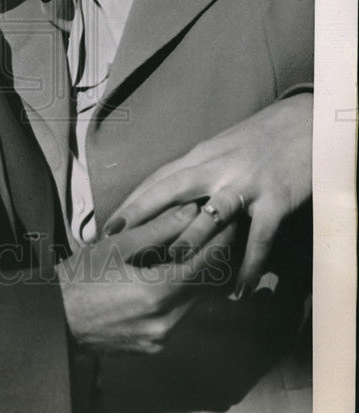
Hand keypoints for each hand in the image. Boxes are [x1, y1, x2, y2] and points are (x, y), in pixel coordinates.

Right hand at [58, 203, 235, 354]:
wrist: (53, 322)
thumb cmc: (78, 278)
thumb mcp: (116, 246)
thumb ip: (158, 229)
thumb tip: (191, 211)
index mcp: (158, 293)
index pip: (207, 265)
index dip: (221, 241)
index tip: (229, 220)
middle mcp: (166, 322)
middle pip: (205, 286)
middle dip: (213, 257)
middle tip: (218, 229)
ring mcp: (161, 339)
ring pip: (193, 302)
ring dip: (197, 276)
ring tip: (195, 248)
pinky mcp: (153, 347)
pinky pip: (177, 316)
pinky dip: (180, 294)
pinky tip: (169, 275)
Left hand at [104, 94, 312, 296]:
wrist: (306, 122)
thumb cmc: (261, 138)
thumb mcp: (222, 149)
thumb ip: (199, 171)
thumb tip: (172, 196)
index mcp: (202, 157)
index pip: (158, 179)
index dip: (131, 203)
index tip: (106, 226)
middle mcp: (217, 168)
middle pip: (170, 190)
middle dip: (140, 214)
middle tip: (116, 242)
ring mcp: (245, 184)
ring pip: (210, 213)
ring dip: (191, 239)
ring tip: (171, 264)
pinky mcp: (275, 199)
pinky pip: (259, 238)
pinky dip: (249, 265)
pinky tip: (239, 291)